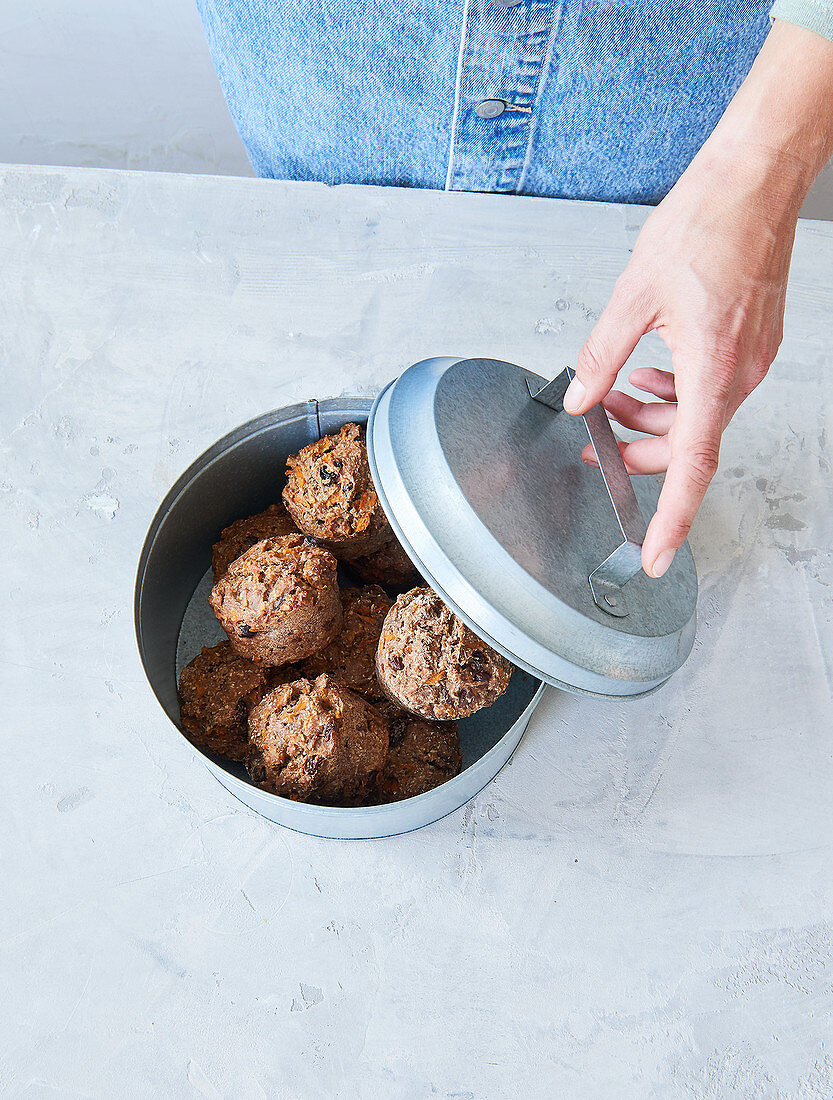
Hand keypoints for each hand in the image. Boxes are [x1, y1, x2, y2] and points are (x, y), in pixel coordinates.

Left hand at [562, 18, 832, 577]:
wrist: (756, 178)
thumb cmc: (706, 223)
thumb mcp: (632, 295)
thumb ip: (601, 357)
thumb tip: (580, 397)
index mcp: (714, 370)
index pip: (692, 466)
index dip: (672, 518)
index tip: (656, 555)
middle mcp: (740, 374)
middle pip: (688, 445)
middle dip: (638, 451)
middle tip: (594, 442)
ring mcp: (750, 360)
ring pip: (696, 417)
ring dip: (651, 418)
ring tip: (610, 396)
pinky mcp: (750, 343)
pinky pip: (709, 390)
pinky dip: (674, 395)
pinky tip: (645, 376)